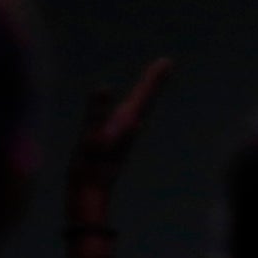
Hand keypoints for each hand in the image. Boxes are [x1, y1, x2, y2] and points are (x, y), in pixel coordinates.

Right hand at [69, 57, 171, 197]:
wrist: (90, 196)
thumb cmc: (89, 167)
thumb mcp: (90, 138)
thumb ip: (97, 113)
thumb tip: (105, 89)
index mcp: (127, 122)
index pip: (144, 94)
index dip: (154, 77)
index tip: (167, 61)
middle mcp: (129, 127)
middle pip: (145, 98)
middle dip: (153, 80)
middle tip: (166, 63)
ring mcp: (122, 136)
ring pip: (138, 108)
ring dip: (146, 92)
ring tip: (153, 78)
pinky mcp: (114, 143)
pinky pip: (126, 119)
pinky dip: (131, 107)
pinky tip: (130, 111)